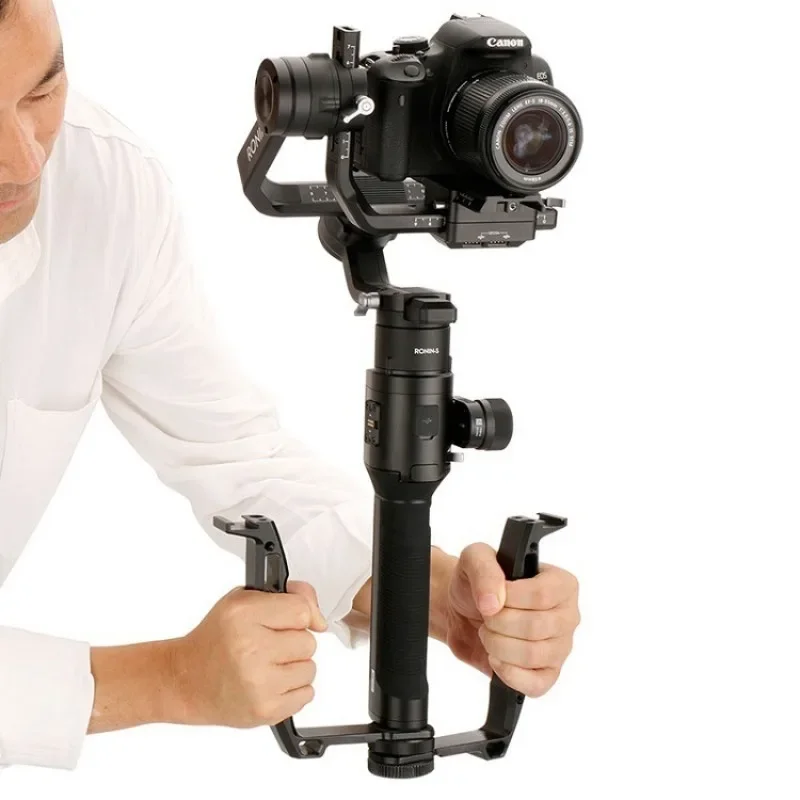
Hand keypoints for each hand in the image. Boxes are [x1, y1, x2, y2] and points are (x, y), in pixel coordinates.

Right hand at [168, 582, 326, 726]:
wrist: (185, 680)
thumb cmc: (216, 639)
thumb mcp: (242, 600)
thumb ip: (285, 595)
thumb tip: (317, 614)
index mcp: (243, 615)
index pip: (302, 610)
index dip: (301, 614)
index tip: (291, 620)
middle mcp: (250, 648)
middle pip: (309, 642)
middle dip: (294, 642)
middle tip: (269, 645)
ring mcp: (258, 683)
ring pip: (310, 669)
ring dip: (294, 667)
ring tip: (266, 666)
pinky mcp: (265, 710)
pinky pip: (306, 695)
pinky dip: (293, 690)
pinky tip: (269, 684)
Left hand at [445, 544, 579, 696]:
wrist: (462, 611)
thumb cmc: (477, 583)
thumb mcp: (474, 558)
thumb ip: (484, 569)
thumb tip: (494, 601)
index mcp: (561, 583)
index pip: (542, 595)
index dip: (510, 599)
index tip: (492, 598)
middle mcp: (567, 616)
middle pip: (536, 627)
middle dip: (498, 624)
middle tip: (486, 618)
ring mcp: (560, 648)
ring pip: (533, 655)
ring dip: (498, 646)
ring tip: (488, 635)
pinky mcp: (547, 674)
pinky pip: (537, 685)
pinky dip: (509, 674)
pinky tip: (496, 659)